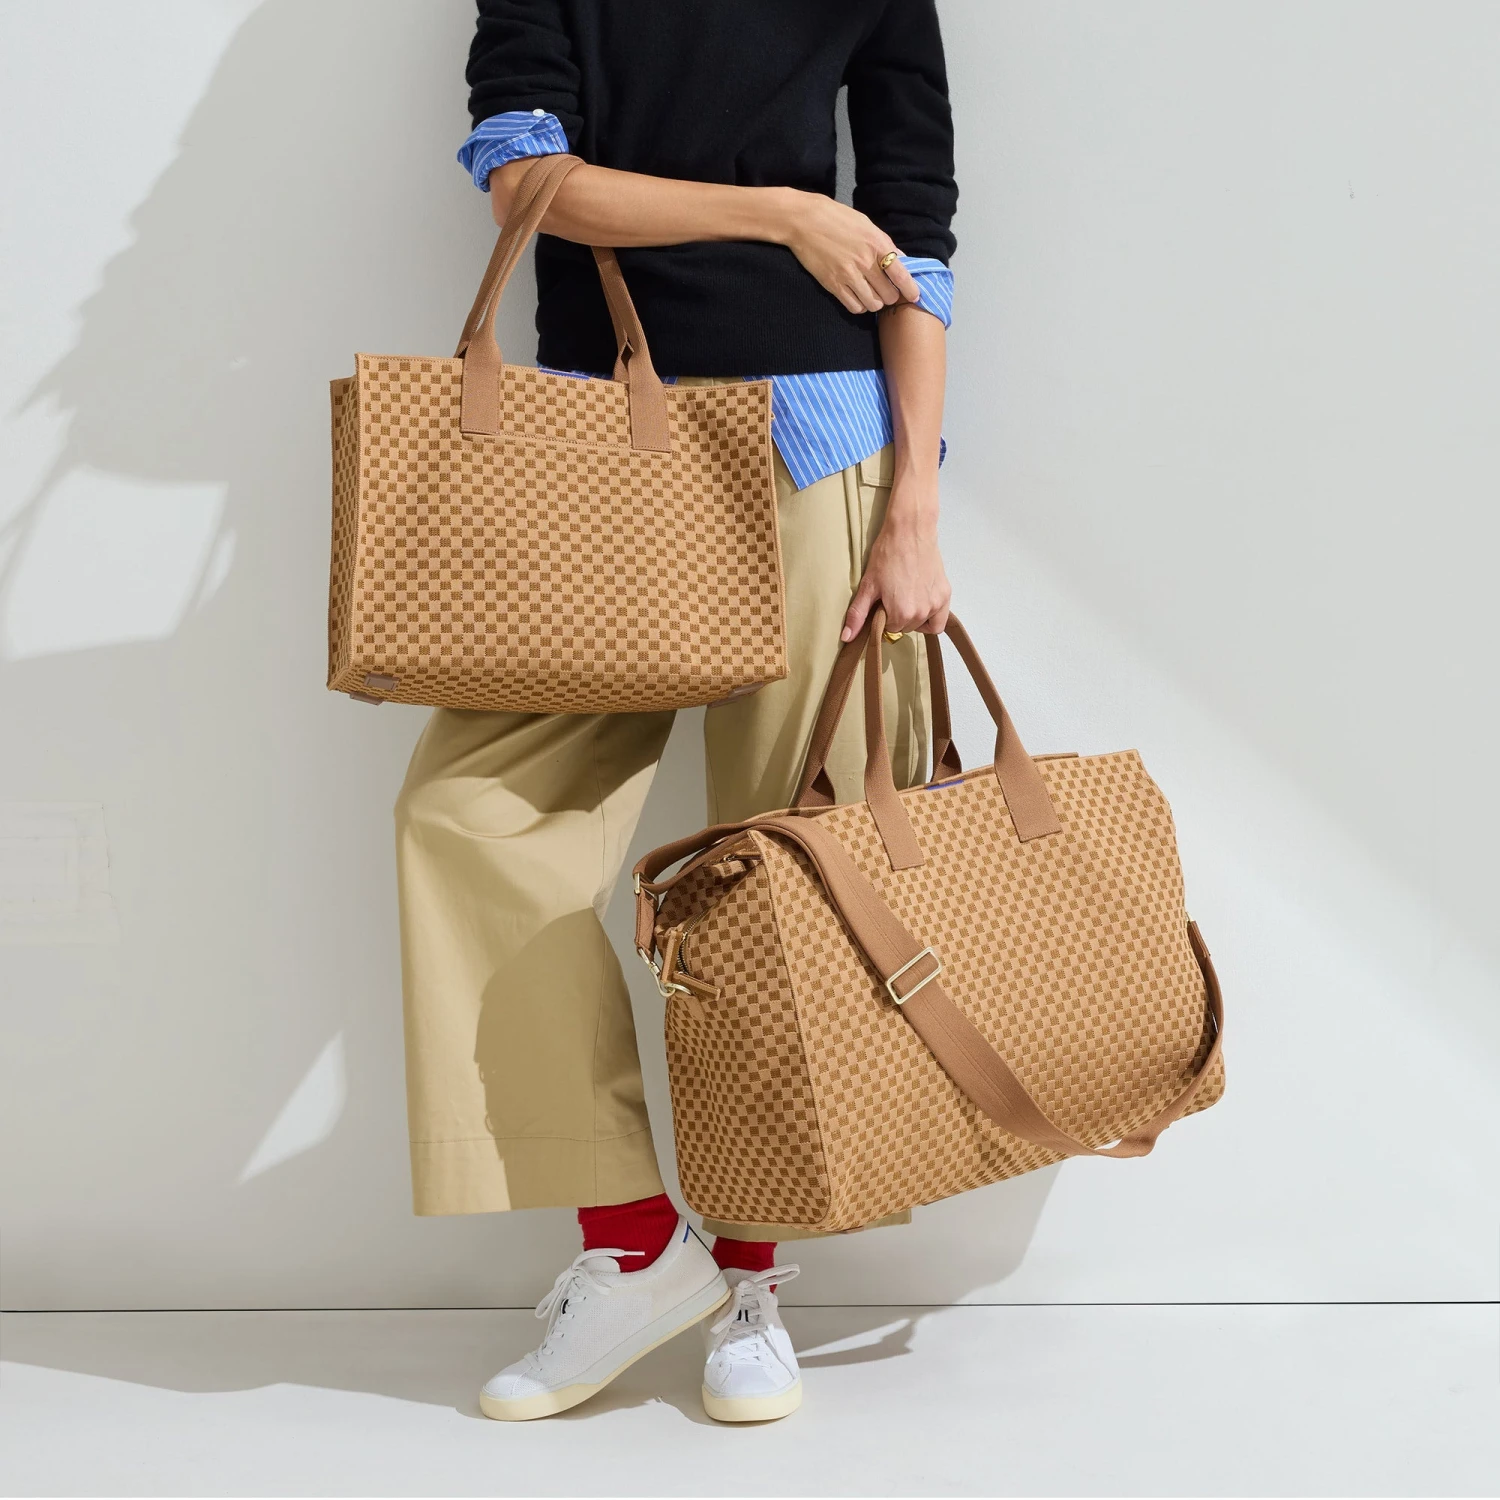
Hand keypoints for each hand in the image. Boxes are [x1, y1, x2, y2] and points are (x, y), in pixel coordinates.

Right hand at [776, 190, 921, 314]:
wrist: (804, 220)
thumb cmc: (836, 218)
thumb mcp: (866, 224)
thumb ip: (884, 243)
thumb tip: (901, 260)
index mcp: (877, 244)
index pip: (901, 274)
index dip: (911, 289)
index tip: (914, 296)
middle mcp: (865, 262)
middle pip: (889, 295)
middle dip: (891, 297)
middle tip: (886, 292)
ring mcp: (848, 275)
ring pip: (872, 304)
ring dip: (875, 303)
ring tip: (871, 295)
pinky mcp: (833, 285)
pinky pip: (854, 307)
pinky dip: (859, 306)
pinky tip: (857, 298)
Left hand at [841, 489, 951, 640]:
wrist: (910, 530)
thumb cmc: (887, 555)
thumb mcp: (868, 585)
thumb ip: (858, 614)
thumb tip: (846, 638)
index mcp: (901, 614)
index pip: (889, 629)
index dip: (884, 616)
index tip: (883, 600)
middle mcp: (921, 613)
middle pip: (906, 628)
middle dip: (898, 617)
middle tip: (894, 595)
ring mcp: (936, 604)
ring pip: (922, 625)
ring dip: (914, 617)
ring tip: (907, 596)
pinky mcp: (945, 594)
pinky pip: (940, 619)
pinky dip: (932, 616)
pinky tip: (922, 603)